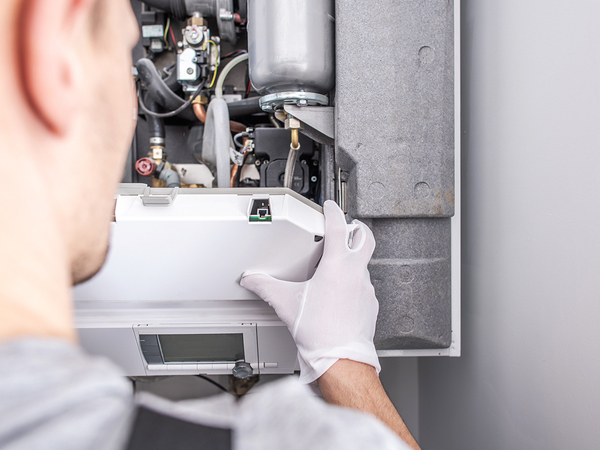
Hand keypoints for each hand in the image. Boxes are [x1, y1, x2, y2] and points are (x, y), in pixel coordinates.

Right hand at [240, 200, 379, 382]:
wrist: (341, 359)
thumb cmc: (320, 332)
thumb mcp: (286, 304)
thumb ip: (265, 287)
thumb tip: (251, 280)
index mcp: (337, 266)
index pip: (339, 227)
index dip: (334, 212)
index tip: (331, 207)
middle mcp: (356, 273)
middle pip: (365, 238)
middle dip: (358, 228)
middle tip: (348, 226)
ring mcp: (366, 289)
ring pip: (364, 264)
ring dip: (353, 259)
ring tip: (336, 265)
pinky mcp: (370, 304)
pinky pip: (364, 285)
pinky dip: (354, 282)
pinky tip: (341, 293)